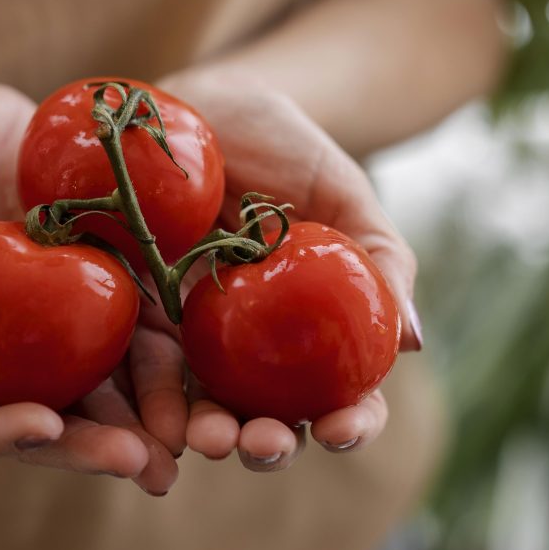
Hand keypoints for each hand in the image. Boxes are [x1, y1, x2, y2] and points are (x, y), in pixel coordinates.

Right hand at [0, 71, 176, 493]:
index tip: (43, 424)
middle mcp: (1, 354)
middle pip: (45, 422)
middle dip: (92, 448)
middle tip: (143, 462)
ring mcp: (56, 328)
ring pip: (105, 392)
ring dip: (148, 422)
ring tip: (192, 442)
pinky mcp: (103, 288)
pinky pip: (142, 333)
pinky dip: (174, 361)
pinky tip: (212, 375)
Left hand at [144, 68, 421, 471]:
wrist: (204, 105)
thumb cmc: (285, 148)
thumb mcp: (342, 194)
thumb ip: (380, 260)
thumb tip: (412, 343)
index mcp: (314, 329)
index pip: (341, 393)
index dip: (351, 422)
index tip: (343, 429)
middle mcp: (255, 345)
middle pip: (267, 415)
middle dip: (269, 443)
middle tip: (264, 444)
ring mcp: (192, 333)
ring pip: (201, 404)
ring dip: (207, 433)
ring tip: (208, 440)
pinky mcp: (136, 313)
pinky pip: (139, 367)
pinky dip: (146, 402)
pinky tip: (151, 422)